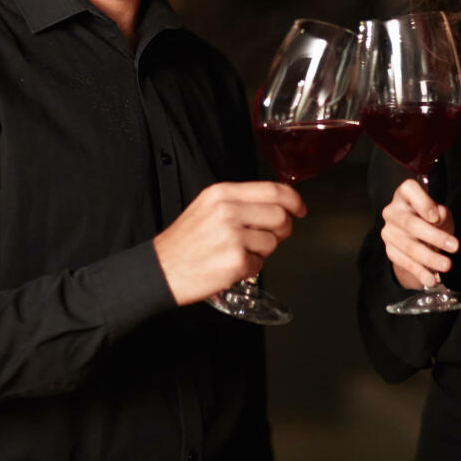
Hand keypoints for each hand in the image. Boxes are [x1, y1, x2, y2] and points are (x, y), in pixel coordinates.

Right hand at [153, 181, 306, 305]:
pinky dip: (250, 268)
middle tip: (269, 237)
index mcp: (222, 194)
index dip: (294, 200)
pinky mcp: (236, 261)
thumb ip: (240, 202)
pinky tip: (229, 265)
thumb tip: (277, 205)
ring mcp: (233, 236)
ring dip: (262, 251)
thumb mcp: (207, 207)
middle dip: (282, 230)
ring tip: (237, 252)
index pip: (273, 190)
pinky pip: (260, 264)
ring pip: (272, 242)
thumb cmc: (185, 242)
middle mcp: (228, 211)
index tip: (300, 209)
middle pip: (280, 216)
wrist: (160, 270)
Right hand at [380, 178, 458, 289]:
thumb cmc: (431, 219)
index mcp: (405, 195)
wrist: (417, 238)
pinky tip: (431, 278)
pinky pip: (405, 262)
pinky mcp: (390, 250)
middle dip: (434, 236)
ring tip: (446, 265)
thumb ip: (441, 213)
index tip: (436, 216)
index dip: (422, 202)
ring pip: (409, 246)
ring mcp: (389, 232)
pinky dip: (420, 272)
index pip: (409, 190)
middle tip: (454, 246)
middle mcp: (393, 211)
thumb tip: (438, 216)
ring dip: (430, 258)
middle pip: (411, 223)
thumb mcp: (441, 214)